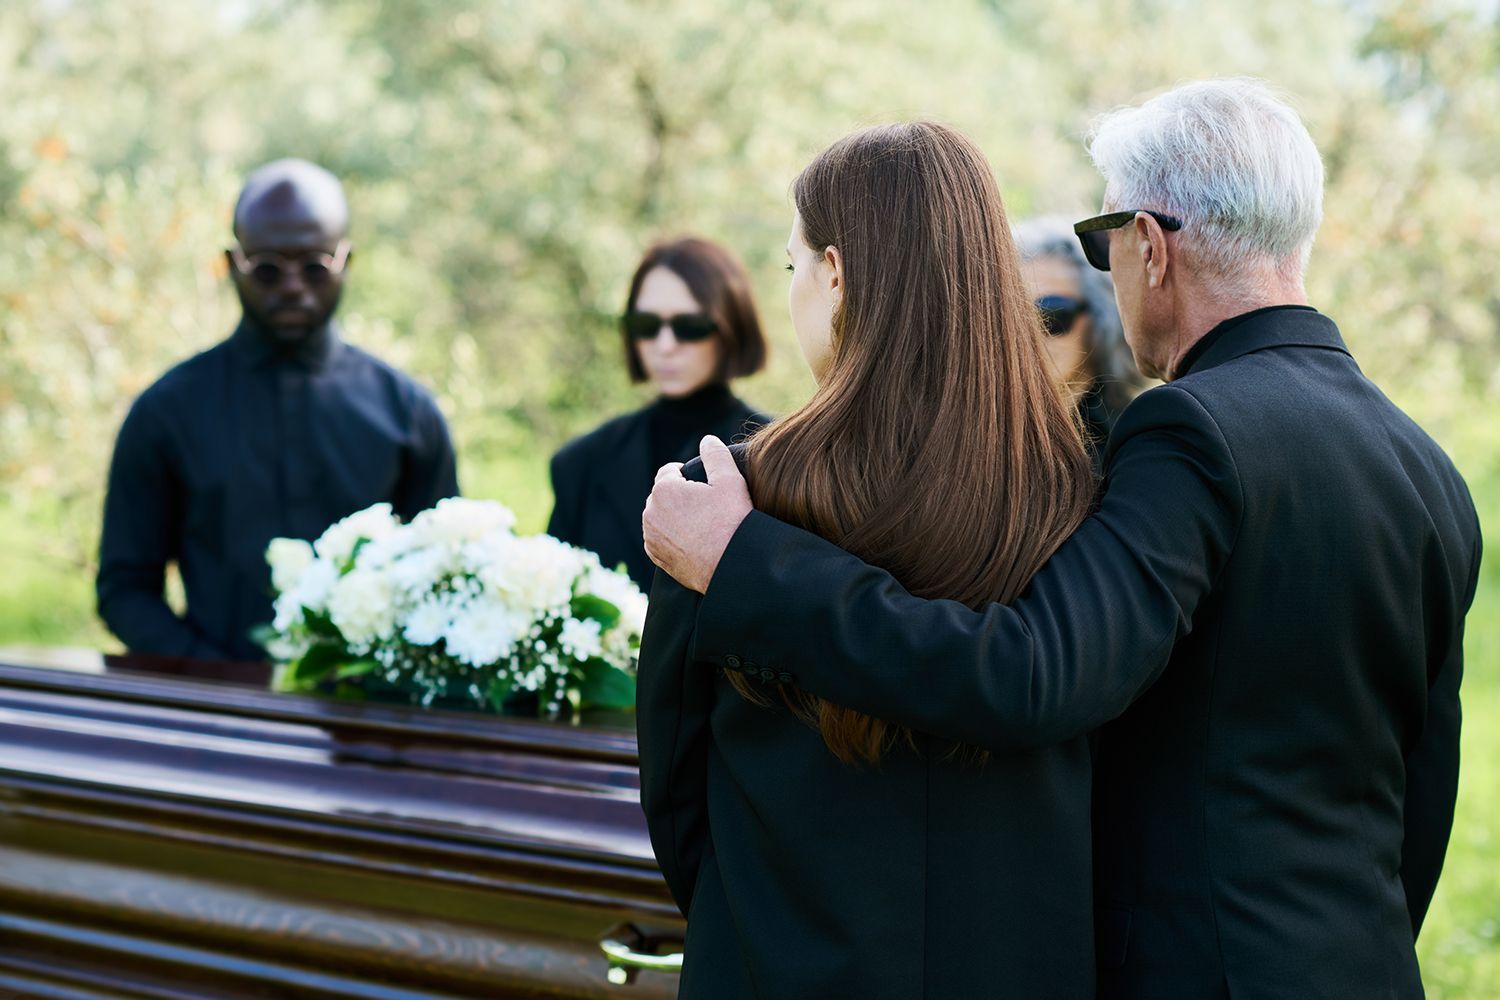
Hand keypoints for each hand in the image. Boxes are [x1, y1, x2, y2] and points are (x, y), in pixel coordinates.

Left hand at [642, 435, 752, 593]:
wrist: (732, 564)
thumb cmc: (732, 521)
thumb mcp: (730, 480)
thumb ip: (715, 454)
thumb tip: (707, 439)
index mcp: (664, 490)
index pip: (669, 471)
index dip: (688, 475)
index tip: (703, 485)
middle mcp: (650, 512)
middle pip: (663, 494)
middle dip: (679, 495)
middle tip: (704, 505)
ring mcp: (651, 536)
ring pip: (660, 516)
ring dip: (673, 515)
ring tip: (699, 522)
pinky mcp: (656, 556)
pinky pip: (659, 537)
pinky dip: (670, 535)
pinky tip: (691, 538)